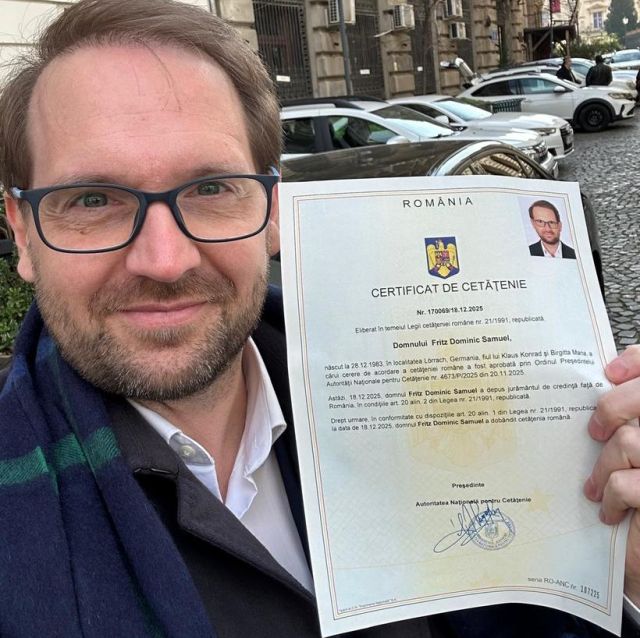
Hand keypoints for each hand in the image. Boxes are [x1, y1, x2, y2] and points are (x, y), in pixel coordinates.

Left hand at [584, 345, 639, 602]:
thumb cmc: (639, 498)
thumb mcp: (633, 458)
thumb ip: (631, 420)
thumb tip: (610, 375)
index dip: (637, 362)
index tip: (610, 373)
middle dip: (611, 409)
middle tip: (594, 431)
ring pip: (629, 442)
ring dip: (605, 467)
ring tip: (596, 489)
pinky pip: (628, 485)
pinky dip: (613, 499)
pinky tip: (611, 513)